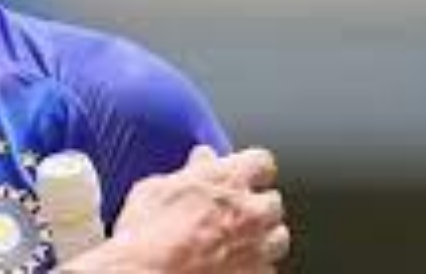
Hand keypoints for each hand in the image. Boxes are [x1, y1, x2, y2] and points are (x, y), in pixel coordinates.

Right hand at [58, 146, 288, 273]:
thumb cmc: (147, 235)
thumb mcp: (154, 188)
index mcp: (228, 180)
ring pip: (278, 238)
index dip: (250, 168)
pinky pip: (266, 269)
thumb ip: (188, 172)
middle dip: (256, 204)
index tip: (240, 172)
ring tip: (237, 241)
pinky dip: (253, 266)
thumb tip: (200, 161)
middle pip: (274, 202)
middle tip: (233, 210)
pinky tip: (231, 266)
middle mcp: (251, 212)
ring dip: (262, 236)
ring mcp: (257, 249)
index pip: (261, 162)